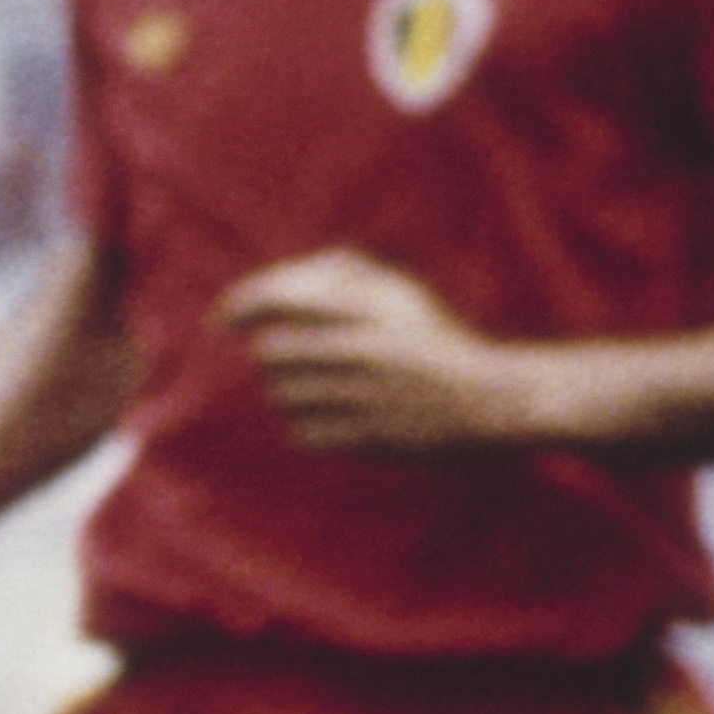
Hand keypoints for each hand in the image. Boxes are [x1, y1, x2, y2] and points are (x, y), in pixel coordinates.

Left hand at [215, 247, 523, 453]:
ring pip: (282, 395)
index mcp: (372, 306)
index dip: (240, 305)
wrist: (491, 400)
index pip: (281, 297)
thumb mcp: (401, 296)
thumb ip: (346, 276)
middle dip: (274, 357)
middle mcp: (363, 346)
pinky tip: (336, 420)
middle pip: (271, 351)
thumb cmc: (437, 343)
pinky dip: (308, 428)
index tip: (221, 319)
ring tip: (328, 390)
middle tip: (298, 361)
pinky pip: (301, 433)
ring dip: (291, 393)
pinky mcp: (366, 437)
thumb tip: (280, 286)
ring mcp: (364, 394)